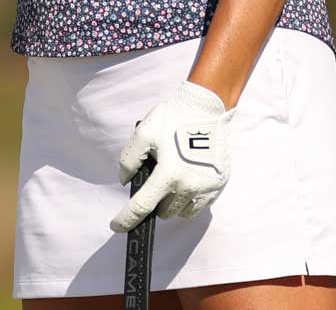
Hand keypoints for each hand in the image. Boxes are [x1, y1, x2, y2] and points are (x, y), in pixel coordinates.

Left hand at [110, 80, 233, 231]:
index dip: (127, 219)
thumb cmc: (172, 119)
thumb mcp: (143, 133)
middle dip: (154, 202)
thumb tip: (127, 181)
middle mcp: (189, 186)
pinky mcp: (218, 185)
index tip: (117, 226)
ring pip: (182, 212)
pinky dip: (189, 200)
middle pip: (163, 212)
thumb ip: (129, 160)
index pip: (142, 207)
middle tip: (154, 181)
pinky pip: (199, 206)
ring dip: (172, 204)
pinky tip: (186, 180)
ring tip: (171, 180)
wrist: (206, 108)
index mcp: (168, 174)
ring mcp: (206, 188)